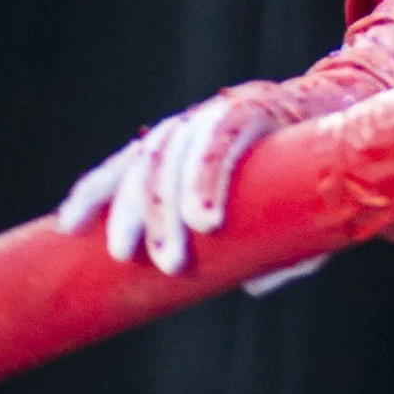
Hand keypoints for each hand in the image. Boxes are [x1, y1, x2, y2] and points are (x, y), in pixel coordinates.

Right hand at [55, 85, 309, 276]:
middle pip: (177, 152)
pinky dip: (95, 192)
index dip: (208, 176)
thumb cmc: (319, 165)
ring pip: (146, 159)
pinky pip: (122, 166)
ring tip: (122, 253)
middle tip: (169, 262)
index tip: (205, 225)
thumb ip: (297, 241)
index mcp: (259, 111)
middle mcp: (214, 112)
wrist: (308, 114)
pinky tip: (71, 222)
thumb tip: (254, 283)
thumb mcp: (321, 199)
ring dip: (129, 207)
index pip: (225, 135)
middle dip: (167, 208)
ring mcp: (184, 126)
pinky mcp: (161, 145)